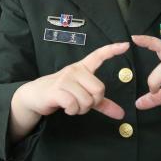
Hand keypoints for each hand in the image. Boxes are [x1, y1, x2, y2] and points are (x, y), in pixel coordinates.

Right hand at [10, 42, 129, 139]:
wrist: (35, 95)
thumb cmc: (61, 93)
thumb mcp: (82, 96)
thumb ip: (101, 104)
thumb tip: (121, 115)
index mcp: (82, 68)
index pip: (98, 55)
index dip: (112, 50)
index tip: (126, 45)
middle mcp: (75, 70)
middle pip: (99, 89)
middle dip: (93, 102)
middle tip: (81, 104)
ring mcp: (65, 79)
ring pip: (87, 100)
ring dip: (81, 109)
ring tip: (72, 106)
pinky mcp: (57, 89)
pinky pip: (74, 104)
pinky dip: (72, 111)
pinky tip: (66, 108)